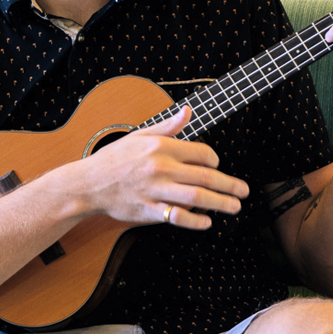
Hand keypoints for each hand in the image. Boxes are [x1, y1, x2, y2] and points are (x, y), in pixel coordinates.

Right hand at [81, 106, 249, 229]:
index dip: (215, 161)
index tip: (218, 167)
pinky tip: (206, 222)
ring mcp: (154, 190)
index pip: (202, 153)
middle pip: (205, 176)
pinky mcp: (147, 210)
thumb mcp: (140, 135)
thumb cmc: (115, 158)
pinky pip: (175, 216)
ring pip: (195, 196)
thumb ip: (168, 127)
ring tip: (235, 207)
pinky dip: (193, 220)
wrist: (88, 183)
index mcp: (161, 147)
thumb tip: (188, 111)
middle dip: (229, 184)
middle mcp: (160, 167)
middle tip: (244, 191)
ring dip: (220, 203)